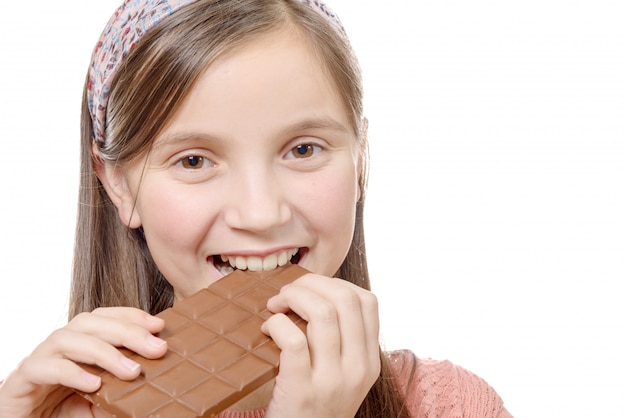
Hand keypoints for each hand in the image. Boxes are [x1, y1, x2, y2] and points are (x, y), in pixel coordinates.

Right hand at [0, 307, 166, 417]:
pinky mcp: (22, 379)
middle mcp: (58, 344)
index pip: (104, 317)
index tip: (159, 326)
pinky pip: (46, 367)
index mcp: (77, 342)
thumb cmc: (60, 410)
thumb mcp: (96, 399)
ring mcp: (39, 358)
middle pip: (91, 323)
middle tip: (157, 348)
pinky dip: (73, 373)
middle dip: (128, 332)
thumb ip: (117, 391)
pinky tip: (94, 384)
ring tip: (133, 371)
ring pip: (70, 340)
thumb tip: (150, 386)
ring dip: (105, 353)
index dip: (132, 316)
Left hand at [261, 273, 380, 417]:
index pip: (368, 301)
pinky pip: (294, 340)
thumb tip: (314, 292)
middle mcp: (358, 369)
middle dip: (311, 283)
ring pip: (323, 313)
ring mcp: (333, 381)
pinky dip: (277, 324)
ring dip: (293, 297)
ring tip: (275, 305)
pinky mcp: (302, 391)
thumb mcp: (341, 376)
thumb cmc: (313, 406)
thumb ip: (339, 341)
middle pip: (345, 299)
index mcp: (369, 361)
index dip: (336, 283)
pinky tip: (268, 327)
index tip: (311, 289)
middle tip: (287, 292)